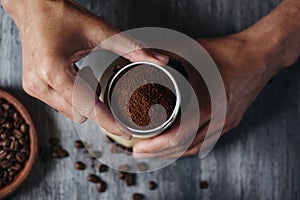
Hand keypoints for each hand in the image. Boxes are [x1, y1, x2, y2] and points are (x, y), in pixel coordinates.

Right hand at [2, 0, 168, 137]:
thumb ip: (133, 48)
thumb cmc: (62, 14)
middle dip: (98, 105)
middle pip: (81, 114)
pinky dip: (75, 96)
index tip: (126, 131)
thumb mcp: (101, 31)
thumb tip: (160, 60)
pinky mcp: (32, 87)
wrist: (34, 7)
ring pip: (71, 112)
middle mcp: (40, 83)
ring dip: (85, 100)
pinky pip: (61, 104)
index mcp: (54, 71)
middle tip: (102, 84)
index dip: (110, 122)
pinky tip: (77, 76)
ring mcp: (33, 87)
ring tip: (85, 72)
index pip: (88, 108)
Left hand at [133, 0, 299, 156]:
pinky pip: (206, 141)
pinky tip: (178, 146)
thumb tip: (139, 52)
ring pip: (195, 147)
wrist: (260, 55)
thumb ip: (162, 50)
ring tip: (154, 152)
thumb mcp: (192, 49)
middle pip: (184, 147)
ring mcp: (226, 122)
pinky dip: (188, 147)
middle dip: (159, 153)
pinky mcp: (230, 121)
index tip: (139, 148)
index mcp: (208, 104)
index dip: (156, 146)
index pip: (178, 136)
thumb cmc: (227, 52)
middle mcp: (218, 119)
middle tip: (139, 152)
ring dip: (173, 152)